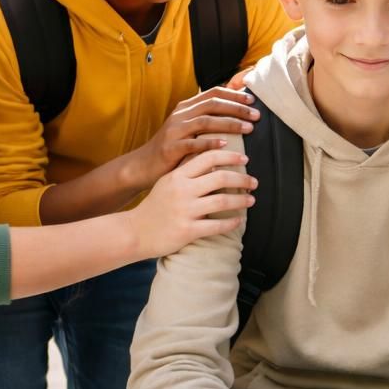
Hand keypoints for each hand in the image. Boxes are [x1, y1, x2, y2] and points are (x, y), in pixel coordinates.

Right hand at [125, 147, 255, 257]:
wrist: (134, 232)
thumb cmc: (155, 206)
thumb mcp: (167, 182)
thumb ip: (187, 170)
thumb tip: (212, 158)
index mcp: (178, 175)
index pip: (208, 157)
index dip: (230, 156)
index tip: (244, 158)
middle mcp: (182, 190)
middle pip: (221, 177)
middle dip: (242, 178)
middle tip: (254, 181)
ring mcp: (185, 211)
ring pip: (222, 200)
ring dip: (241, 200)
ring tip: (251, 200)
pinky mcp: (187, 230)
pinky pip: (216, 225)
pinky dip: (231, 222)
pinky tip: (239, 221)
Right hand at [129, 87, 259, 186]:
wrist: (143, 165)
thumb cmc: (172, 148)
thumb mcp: (187, 128)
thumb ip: (205, 118)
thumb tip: (235, 112)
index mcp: (185, 108)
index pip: (213, 94)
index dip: (233, 95)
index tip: (252, 100)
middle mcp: (180, 115)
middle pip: (212, 105)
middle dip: (237, 108)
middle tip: (256, 115)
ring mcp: (174, 131)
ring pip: (205, 121)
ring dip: (229, 123)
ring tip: (248, 129)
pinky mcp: (170, 148)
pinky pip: (193, 143)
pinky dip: (210, 143)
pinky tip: (226, 145)